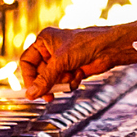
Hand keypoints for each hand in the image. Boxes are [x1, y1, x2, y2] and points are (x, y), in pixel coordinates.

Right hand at [18, 21, 136, 100]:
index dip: (28, 77)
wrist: (108, 48)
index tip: (33, 90)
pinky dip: (71, 82)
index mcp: (43, 41)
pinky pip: (64, 83)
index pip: (27, 62)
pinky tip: (79, 74)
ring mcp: (62, 61)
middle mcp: (51, 50)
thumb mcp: (61, 62)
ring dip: (61, 82)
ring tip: (70, 77)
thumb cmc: (85, 44)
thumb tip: (30, 94)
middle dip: (47, 83)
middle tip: (49, 95)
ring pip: (52, 80)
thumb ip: (45, 80)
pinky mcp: (72, 69)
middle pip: (39, 74)